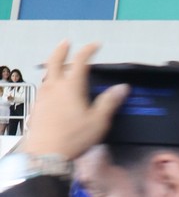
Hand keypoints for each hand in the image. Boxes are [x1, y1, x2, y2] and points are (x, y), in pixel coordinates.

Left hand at [26, 42, 129, 160]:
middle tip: (66, 42)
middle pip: (54, 61)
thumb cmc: (75, 136)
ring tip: (59, 66)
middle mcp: (54, 87)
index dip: (88, 50)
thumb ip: (109, 102)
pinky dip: (49, 82)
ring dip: (53, 66)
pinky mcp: (37, 107)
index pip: (80, 61)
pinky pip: (43, 88)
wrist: (46, 154)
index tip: (96, 45)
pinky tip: (51, 90)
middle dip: (61, 50)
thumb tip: (122, 87)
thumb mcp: (98, 121)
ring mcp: (43, 97)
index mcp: (71, 86)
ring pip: (47, 75)